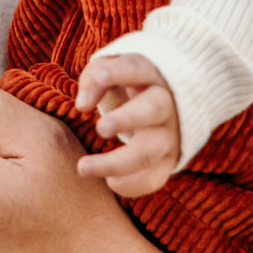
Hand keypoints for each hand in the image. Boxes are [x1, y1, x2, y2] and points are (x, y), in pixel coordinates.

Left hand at [73, 52, 180, 196]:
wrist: (168, 105)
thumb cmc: (128, 84)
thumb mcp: (111, 71)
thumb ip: (94, 79)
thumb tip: (82, 105)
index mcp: (150, 74)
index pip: (136, 68)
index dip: (119, 72)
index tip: (99, 77)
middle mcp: (166, 103)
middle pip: (154, 109)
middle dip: (128, 119)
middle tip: (101, 128)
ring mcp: (170, 134)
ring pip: (150, 150)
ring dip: (117, 163)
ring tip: (83, 167)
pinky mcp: (169, 160)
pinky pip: (155, 178)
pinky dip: (132, 185)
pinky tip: (109, 182)